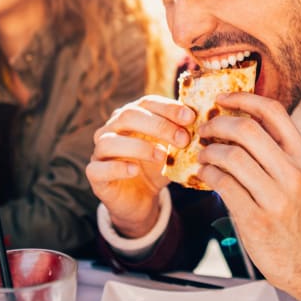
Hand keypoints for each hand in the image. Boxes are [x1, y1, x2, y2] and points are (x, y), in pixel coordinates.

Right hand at [86, 95, 195, 237]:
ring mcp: (100, 150)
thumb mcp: (173, 150)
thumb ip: (183, 136)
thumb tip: (206, 125)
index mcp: (132, 115)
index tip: (190, 117)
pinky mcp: (94, 173)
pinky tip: (135, 170)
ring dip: (139, 146)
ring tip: (162, 156)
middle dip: (158, 125)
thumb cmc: (156, 167)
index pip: (147, 102)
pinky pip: (99, 168)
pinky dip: (117, 167)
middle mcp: (112, 128)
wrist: (141, 198)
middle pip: (128, 116)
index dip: (168, 107)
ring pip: (110, 141)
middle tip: (183, 139)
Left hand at [196, 92, 300, 300]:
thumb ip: (274, 150)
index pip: (273, 111)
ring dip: (209, 151)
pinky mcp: (256, 219)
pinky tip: (203, 173)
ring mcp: (276, 197)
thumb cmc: (295, 212)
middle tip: (204, 128)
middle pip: (247, 129)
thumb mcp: (297, 176)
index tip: (221, 98)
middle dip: (218, 123)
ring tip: (202, 154)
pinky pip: (223, 185)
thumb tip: (236, 120)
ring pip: (232, 156)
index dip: (243, 98)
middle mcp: (292, 173)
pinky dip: (207, 174)